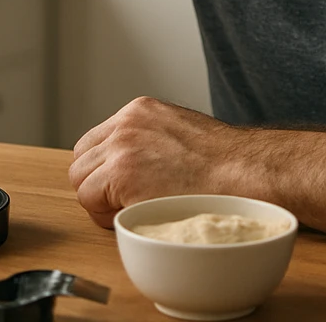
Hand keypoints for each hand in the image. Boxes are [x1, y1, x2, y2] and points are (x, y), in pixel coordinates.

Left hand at [69, 97, 247, 228]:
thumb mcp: (183, 135)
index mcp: (140, 111)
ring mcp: (121, 146)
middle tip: (125, 202)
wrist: (245, 172)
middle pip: (82, 159)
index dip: (105, 170)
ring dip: (100, 200)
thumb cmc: (227, 165)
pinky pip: (88, 200)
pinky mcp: (120, 172)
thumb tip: (141, 166)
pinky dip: (104, 214)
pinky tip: (133, 214)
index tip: (124, 187)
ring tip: (132, 209)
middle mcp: (126, 123)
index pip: (97, 141)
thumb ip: (153, 143)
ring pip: (80, 180)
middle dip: (97, 184)